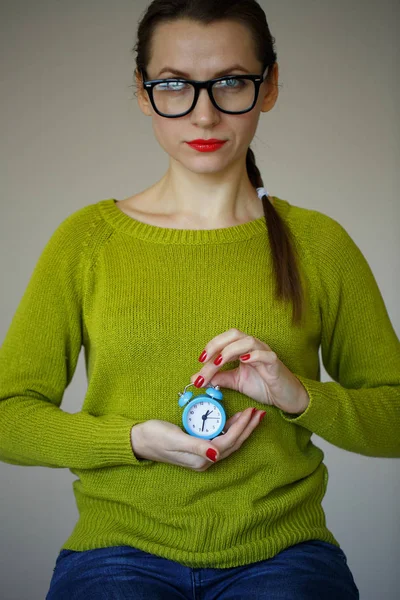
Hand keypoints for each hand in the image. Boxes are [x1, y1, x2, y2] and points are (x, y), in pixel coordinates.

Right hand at [130, 407, 264, 471]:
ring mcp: (202, 454)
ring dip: (241, 428)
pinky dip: (230, 428)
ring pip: (229, 441)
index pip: (228, 442)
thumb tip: (216, 455)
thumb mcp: (175, 439)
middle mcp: (205, 459)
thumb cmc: (154, 436)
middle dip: (248, 428)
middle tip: (259, 413)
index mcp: (201, 459)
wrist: (139, 439)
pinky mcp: (199, 447)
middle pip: (233, 444)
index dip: (242, 428)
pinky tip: (235, 419)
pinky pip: (220, 437)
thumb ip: (196, 446)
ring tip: (252, 415)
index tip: (250, 412)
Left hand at [191, 328, 309, 414]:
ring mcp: (265, 353)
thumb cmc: (263, 386)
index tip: (199, 361)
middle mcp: (253, 347)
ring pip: (248, 341)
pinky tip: (244, 360)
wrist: (284, 398)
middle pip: (234, 334)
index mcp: (243, 349)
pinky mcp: (275, 363)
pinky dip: (254, 355)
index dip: (211, 347)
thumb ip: (218, 378)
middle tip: (205, 359)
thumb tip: (197, 378)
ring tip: (220, 361)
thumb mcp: (236, 382)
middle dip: (217, 344)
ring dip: (231, 350)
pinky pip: (265, 354)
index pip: (224, 340)